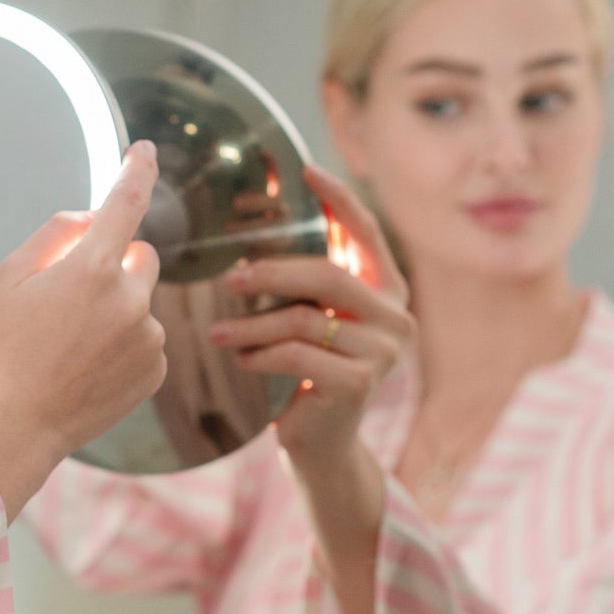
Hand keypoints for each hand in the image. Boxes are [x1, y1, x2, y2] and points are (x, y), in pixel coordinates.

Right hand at [0, 142, 167, 519]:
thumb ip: (54, 235)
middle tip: (70, 299)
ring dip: (115, 311)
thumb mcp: (9, 279)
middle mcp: (129, 300)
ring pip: (140, 303)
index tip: (143, 152)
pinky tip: (86, 368)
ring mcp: (148, 338)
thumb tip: (90, 220)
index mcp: (90, 269)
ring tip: (70, 347)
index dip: (136, 171)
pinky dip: (122, 346)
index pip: (126, 203)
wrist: (14, 428)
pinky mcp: (156, 371)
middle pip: (139, 257)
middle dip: (113, 266)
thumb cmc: (3, 352)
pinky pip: (146, 340)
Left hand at [208, 165, 413, 473]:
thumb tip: (258, 239)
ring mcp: (384, 353)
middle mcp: (397, 317)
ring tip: (216, 334)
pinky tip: (240, 360)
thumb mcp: (312, 319)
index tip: (307, 170)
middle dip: (272, 273)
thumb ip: (308, 283)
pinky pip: (296, 356)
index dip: (340, 200)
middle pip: (327, 277)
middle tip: (229, 279)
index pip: (367, 233)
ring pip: (304, 321)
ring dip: (250, 326)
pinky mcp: (360, 384)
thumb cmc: (309, 373)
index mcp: (387, 290)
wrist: (322, 442)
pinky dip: (259, 356)